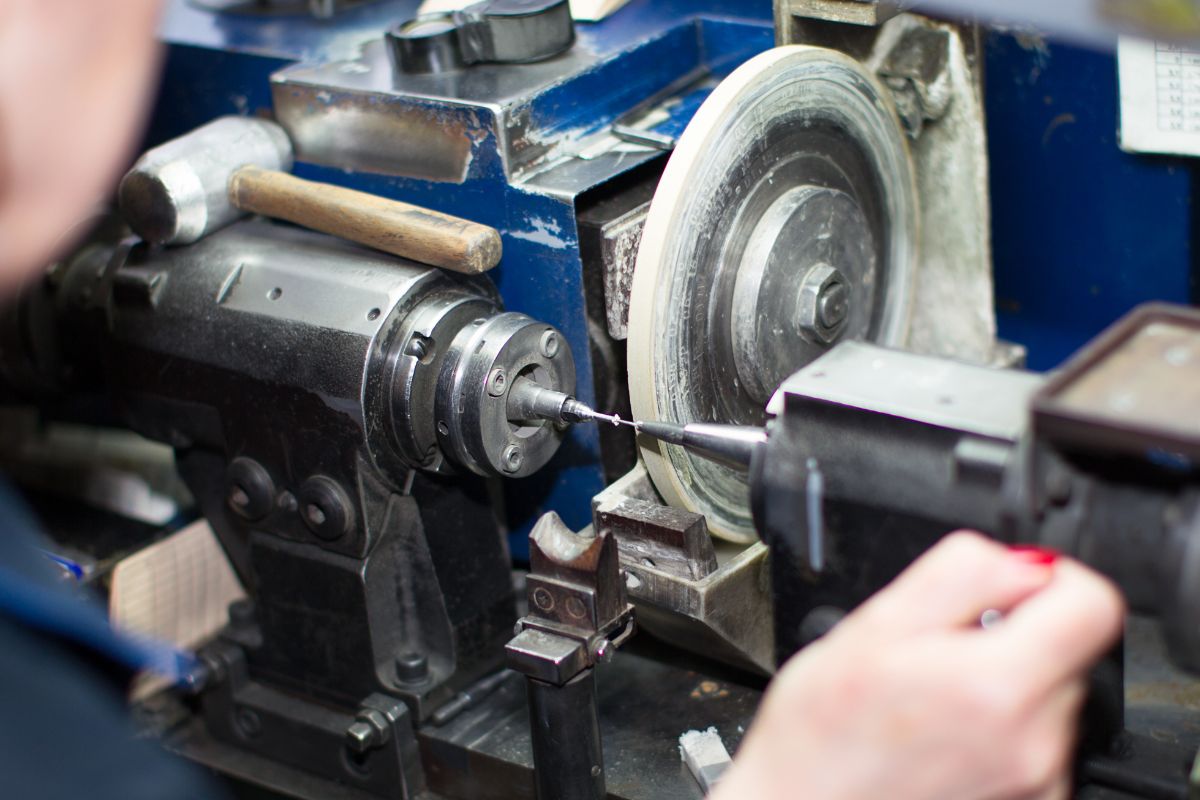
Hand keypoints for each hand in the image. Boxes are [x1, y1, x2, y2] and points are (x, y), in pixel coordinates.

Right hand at [712, 531, 1124, 799]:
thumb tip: (1022, 562)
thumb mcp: (871, 627)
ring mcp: (1038, 780)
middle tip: (937, 650)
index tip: (1008, 586)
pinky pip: (1036, 738)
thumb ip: (958, 575)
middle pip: (1067, 648)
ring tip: (929, 696)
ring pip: (1049, 693)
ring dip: (1002, 680)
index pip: (1092, 604)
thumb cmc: (821, 738)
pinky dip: (998, 725)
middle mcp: (1034, 740)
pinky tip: (940, 733)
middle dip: (1010, 632)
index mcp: (997, 685)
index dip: (1051, 578)